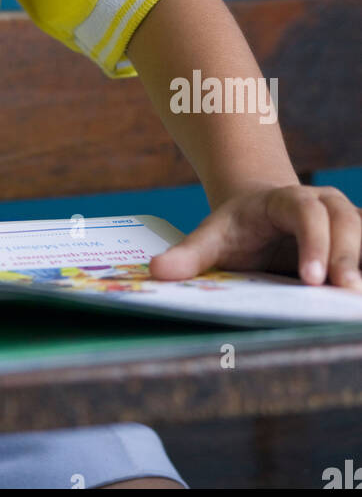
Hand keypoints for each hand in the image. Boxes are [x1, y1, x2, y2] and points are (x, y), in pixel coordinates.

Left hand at [147, 185, 361, 291]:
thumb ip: (188, 255)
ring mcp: (344, 219)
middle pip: (345, 220)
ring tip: (357, 296)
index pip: (306, 213)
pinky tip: (359, 297)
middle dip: (347, 254)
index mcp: (286, 200)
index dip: (312, 241)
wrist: (259, 212)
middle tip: (345, 291)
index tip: (310, 277)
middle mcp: (323, 204)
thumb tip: (156, 272)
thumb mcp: (212, 236)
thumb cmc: (236, 228)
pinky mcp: (355, 239)